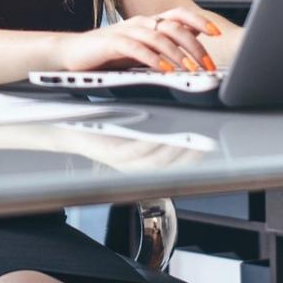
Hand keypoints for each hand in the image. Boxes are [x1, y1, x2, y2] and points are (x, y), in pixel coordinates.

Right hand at [54, 8, 221, 72]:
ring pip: (158, 38)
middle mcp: (139, 23)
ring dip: (177, 55)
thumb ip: (161, 48)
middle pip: (173, 27)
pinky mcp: (112, 43)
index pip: (178, 15)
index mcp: (148, 22)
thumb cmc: (106, 54)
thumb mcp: (140, 50)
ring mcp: (125, 31)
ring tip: (189, 70)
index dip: (198, 21)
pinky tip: (163, 69)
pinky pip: (136, 49)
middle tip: (205, 65)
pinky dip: (152, 59)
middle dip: (193, 46)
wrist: (71, 54)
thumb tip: (190, 51)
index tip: (215, 33)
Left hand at [57, 130, 206, 171]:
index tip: (212, 144)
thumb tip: (184, 114)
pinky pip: (136, 151)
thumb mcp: (135, 126)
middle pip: (171, 166)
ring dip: (174, 149)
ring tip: (189, 136)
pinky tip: (161, 133)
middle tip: (206, 140)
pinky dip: (151, 143)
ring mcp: (124, 163)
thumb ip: (158, 125)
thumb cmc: (105, 123)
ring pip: (156, 161)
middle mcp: (136, 168)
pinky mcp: (112, 154)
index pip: (177, 166)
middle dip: (191, 155)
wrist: (71, 126)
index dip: (196, 158)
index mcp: (144, 163)